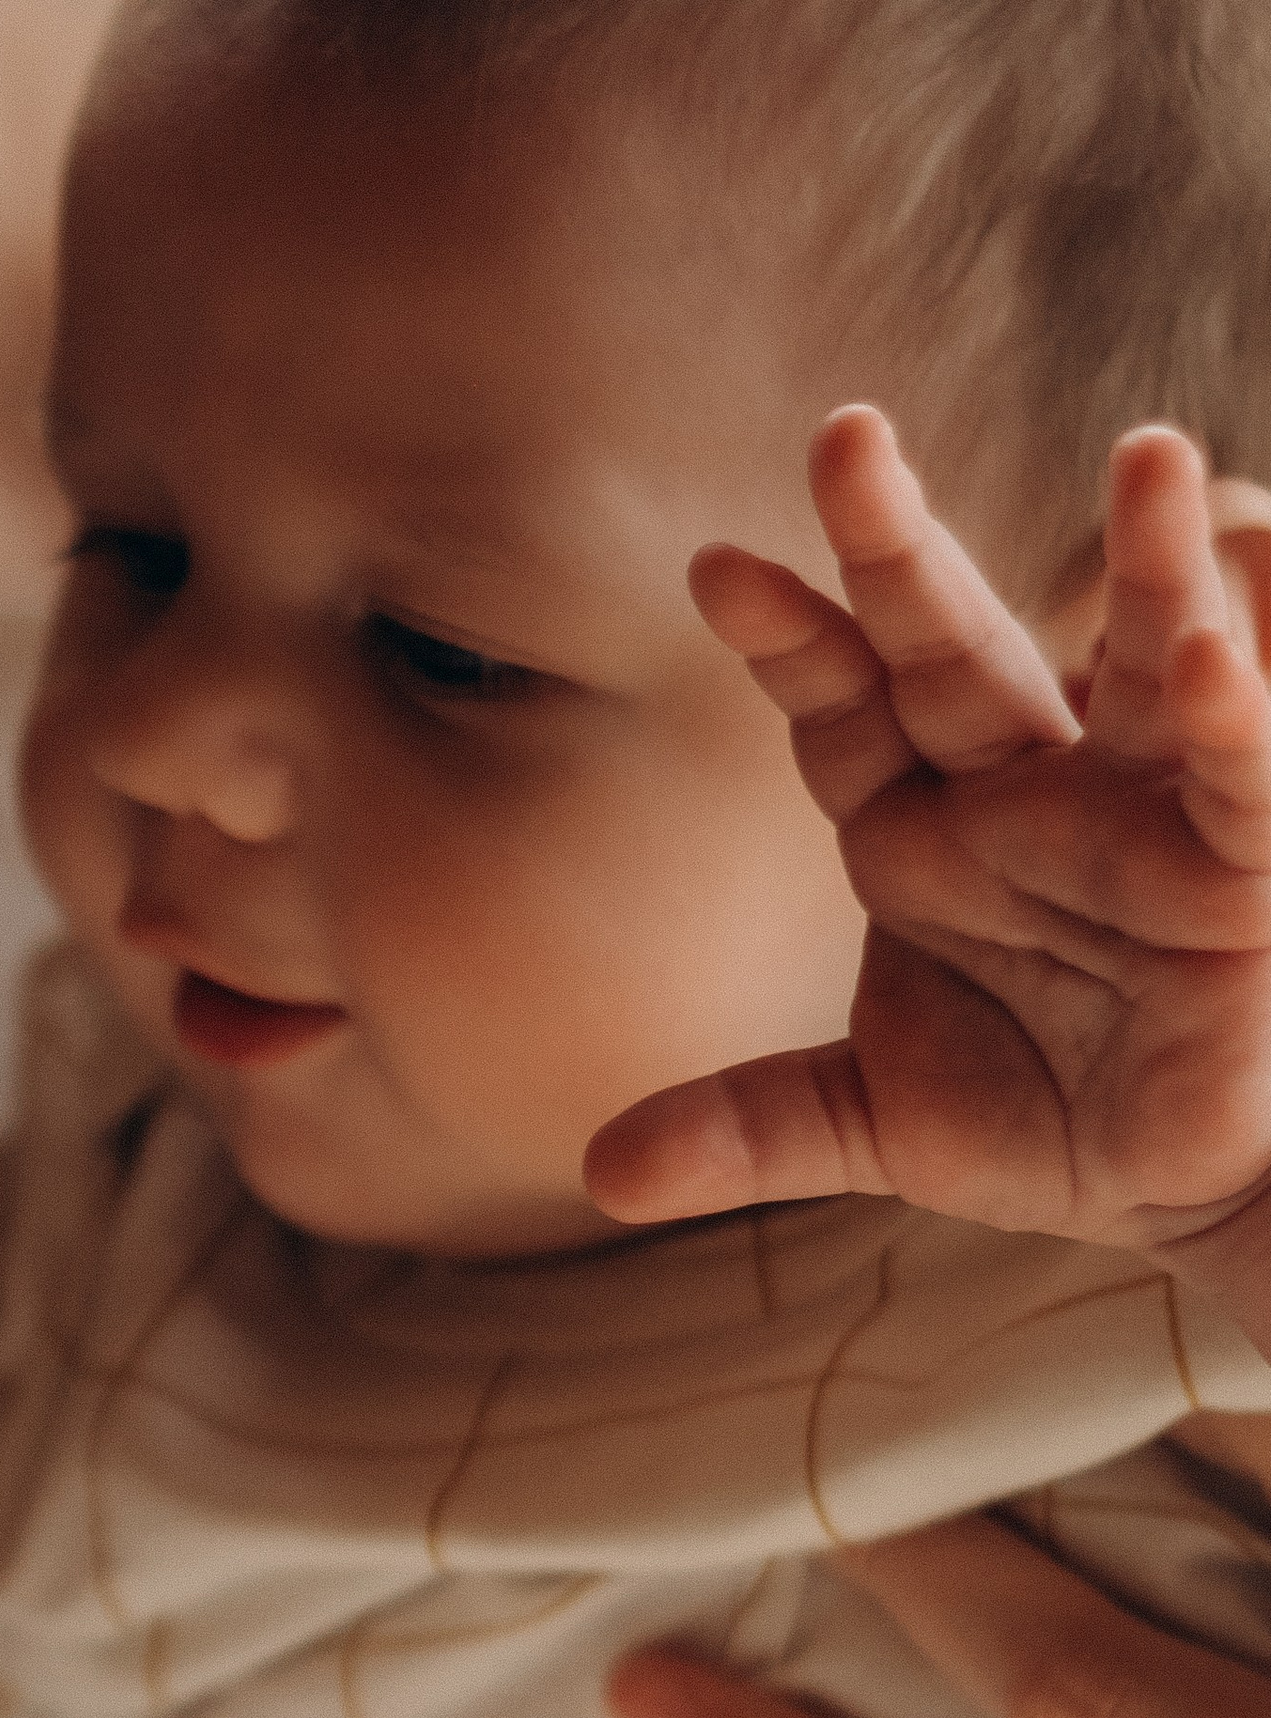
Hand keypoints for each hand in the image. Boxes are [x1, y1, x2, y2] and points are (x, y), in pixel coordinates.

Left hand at [587, 410, 1270, 1304]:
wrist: (1169, 1186)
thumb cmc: (1033, 1113)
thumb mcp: (878, 1126)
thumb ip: (750, 1128)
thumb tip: (603, 1172)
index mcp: (918, 831)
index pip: (839, 712)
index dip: (786, 642)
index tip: (715, 567)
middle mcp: (1020, 793)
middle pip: (951, 651)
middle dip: (898, 554)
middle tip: (844, 438)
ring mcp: (1135, 818)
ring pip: (1139, 665)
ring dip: (1145, 565)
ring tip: (1150, 452)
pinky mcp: (1234, 871)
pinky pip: (1234, 780)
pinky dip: (1229, 718)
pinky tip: (1211, 657)